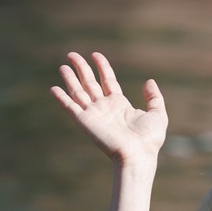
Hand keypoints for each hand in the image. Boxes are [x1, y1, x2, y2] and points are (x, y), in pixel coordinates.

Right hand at [51, 51, 167, 165]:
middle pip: (90, 83)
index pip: (107, 81)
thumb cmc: (149, 140)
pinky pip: (70, 107)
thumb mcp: (158, 114)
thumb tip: (148, 81)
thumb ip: (154, 97)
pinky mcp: (85, 121)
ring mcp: (94, 114)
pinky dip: (62, 98)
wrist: (137, 155)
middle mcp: (105, 108)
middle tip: (72, 55)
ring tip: (63, 66)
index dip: (102, 67)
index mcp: (120, 105)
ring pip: (78, 92)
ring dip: (70, 79)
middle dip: (81, 68)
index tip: (95, 55)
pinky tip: (53, 88)